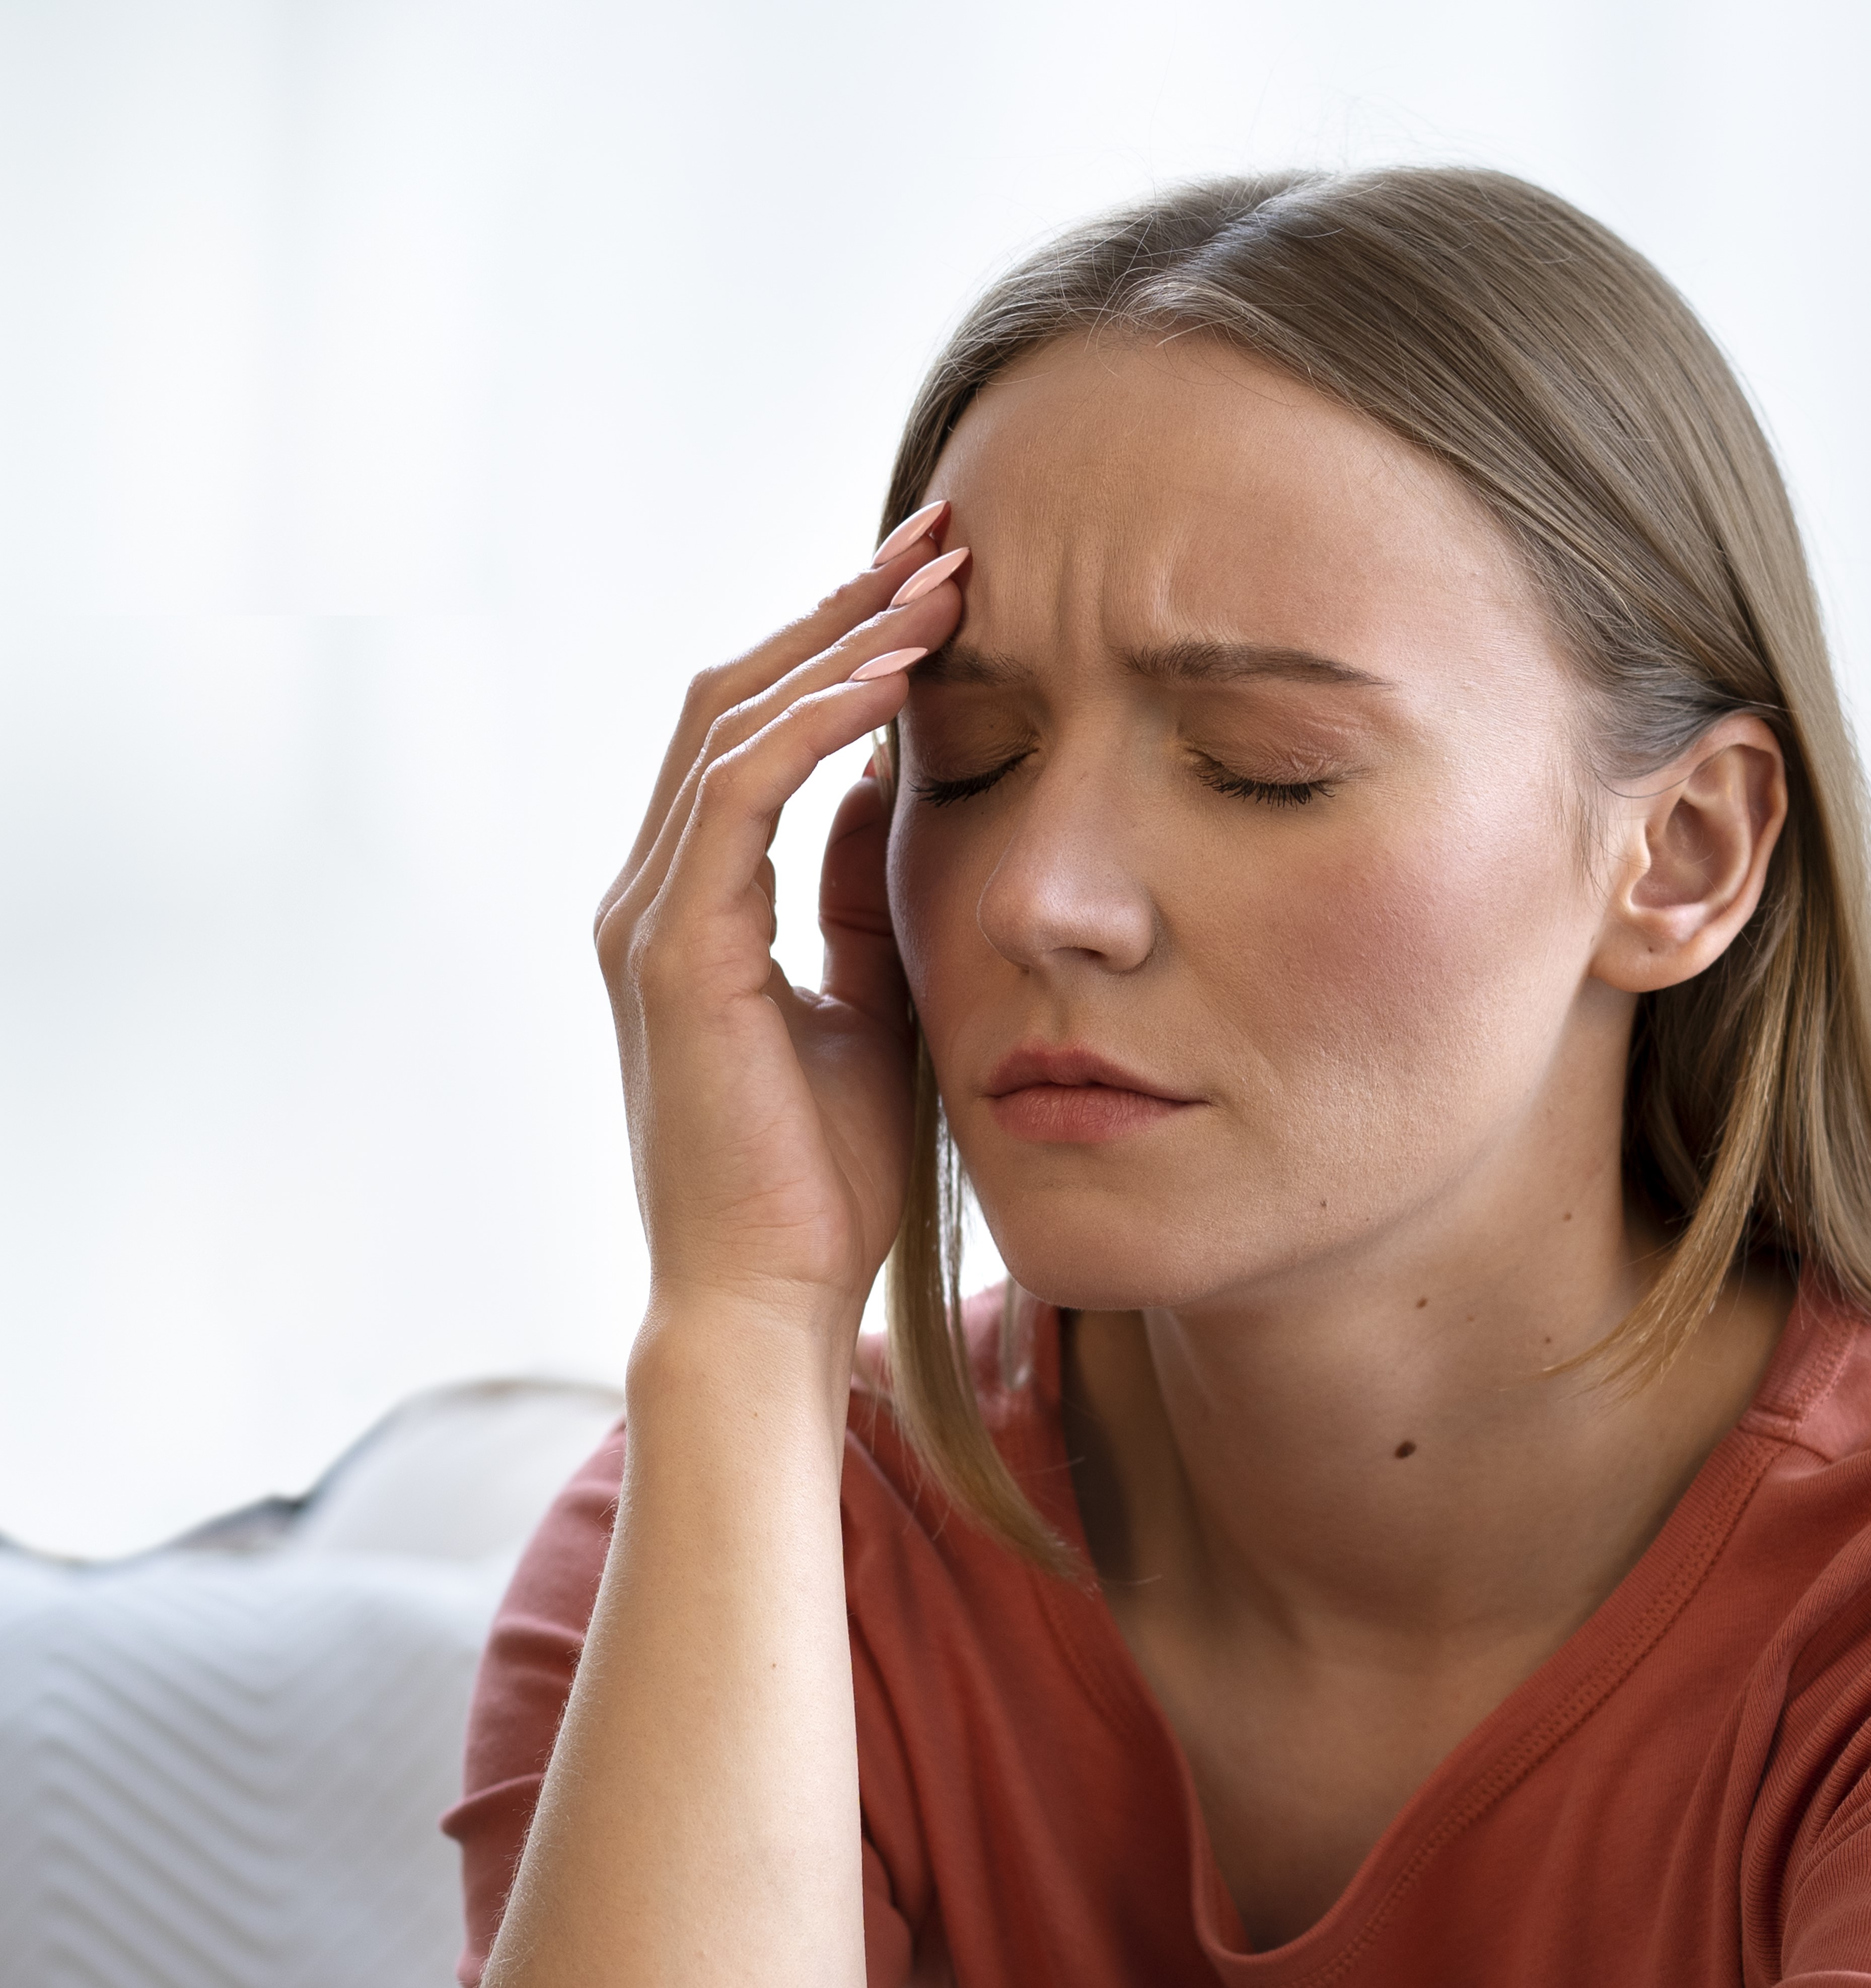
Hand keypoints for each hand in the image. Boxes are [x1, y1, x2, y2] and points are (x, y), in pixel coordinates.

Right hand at [594, 505, 966, 1357]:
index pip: (755, 727)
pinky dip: (819, 724)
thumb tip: (887, 791)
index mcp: (690, 901)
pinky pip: (742, 796)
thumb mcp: (865, 999)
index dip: (839, 642)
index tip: (939, 584)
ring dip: (841, 639)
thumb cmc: (819, 1171)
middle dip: (842, 606)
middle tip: (946, 537)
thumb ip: (857, 894)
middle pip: (734, 693)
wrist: (769, 1294)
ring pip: (731, 723)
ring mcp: (651, 917)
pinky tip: (902, 677)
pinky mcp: (676, 954)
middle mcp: (651, 891)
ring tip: (945, 580)